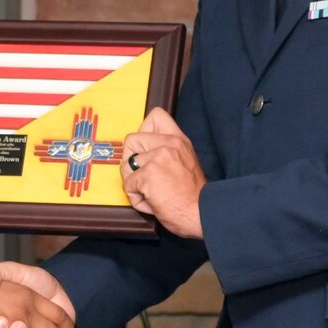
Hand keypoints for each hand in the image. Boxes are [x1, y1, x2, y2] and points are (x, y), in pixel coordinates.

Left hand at [122, 107, 206, 238]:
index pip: (155, 116)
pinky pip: (128, 185)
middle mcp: (168, 144)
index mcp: (178, 140)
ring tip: (150, 191)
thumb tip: (144, 150)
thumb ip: (169, 151)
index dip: (143, 131)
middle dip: (131, 161)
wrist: (201, 212)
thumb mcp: (186, 161)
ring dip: (133, 182)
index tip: (146, 149)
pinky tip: (152, 201)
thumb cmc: (192, 195)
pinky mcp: (148, 174)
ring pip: (126, 165)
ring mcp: (157, 158)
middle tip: (143, 176)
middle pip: (131, 140)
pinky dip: (137, 198)